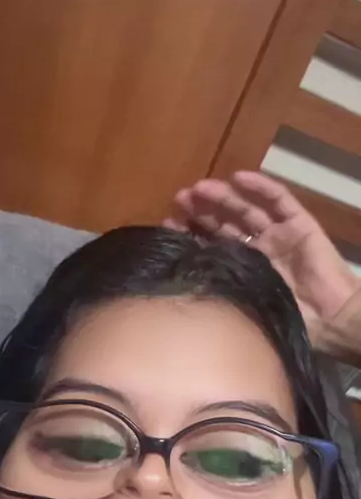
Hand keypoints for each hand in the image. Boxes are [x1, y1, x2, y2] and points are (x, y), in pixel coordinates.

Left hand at [165, 171, 359, 347]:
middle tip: (179, 200)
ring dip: (223, 196)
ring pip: (246, 209)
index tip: (167, 224)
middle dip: (202, 210)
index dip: (191, 234)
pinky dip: (259, 187)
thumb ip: (221, 291)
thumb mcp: (245, 306)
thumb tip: (179, 288)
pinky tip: (238, 177)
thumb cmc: (290, 320)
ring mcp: (279, 235)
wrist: (331, 319)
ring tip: (199, 188)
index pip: (212, 245)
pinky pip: (279, 200)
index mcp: (244, 269)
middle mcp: (258, 249)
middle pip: (225, 223)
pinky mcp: (300, 224)